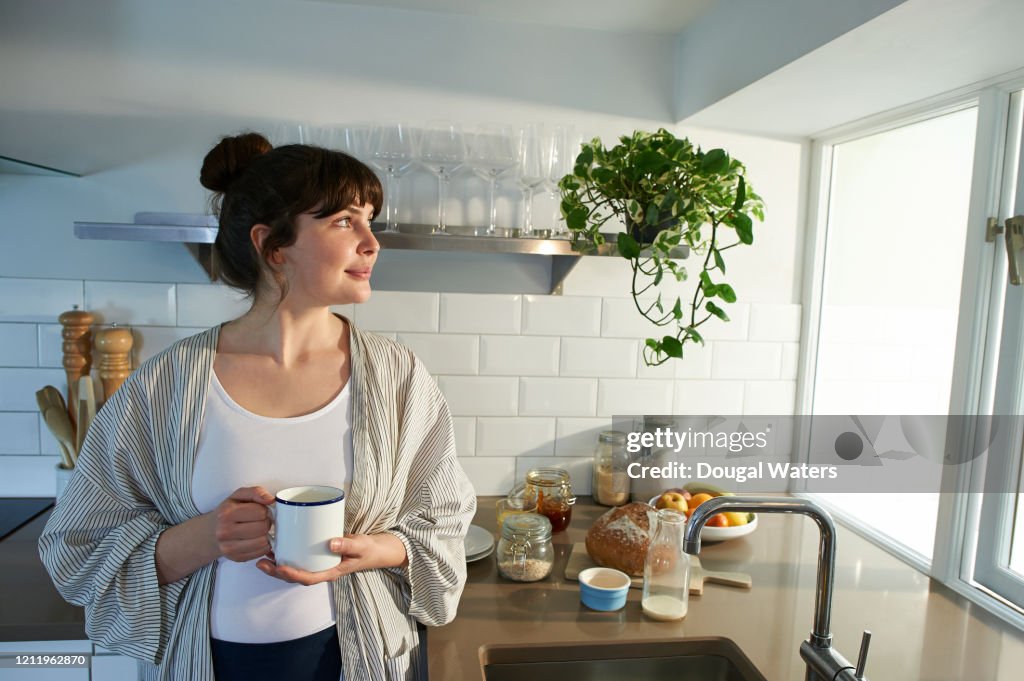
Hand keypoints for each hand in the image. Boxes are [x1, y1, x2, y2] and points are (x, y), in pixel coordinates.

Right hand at [213, 486, 274, 562]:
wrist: (210, 532)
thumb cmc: (228, 511)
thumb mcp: (239, 495)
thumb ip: (256, 492)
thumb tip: (271, 499)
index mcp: (227, 513)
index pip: (260, 512)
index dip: (265, 510)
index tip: (260, 511)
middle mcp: (225, 532)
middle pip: (263, 527)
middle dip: (266, 522)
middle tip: (261, 521)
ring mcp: (229, 548)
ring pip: (263, 542)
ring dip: (266, 535)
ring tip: (259, 530)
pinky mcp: (236, 558)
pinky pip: (261, 552)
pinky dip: (263, 545)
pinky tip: (256, 539)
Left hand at [255, 533, 406, 584]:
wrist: (377, 551)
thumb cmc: (369, 550)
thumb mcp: (361, 545)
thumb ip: (348, 544)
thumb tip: (330, 543)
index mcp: (331, 572)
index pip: (308, 578)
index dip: (292, 574)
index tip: (279, 567)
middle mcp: (322, 571)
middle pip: (296, 577)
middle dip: (276, 572)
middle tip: (260, 562)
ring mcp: (320, 565)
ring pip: (295, 570)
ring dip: (277, 566)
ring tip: (262, 557)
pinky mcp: (318, 557)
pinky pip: (300, 560)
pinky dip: (287, 556)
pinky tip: (277, 547)